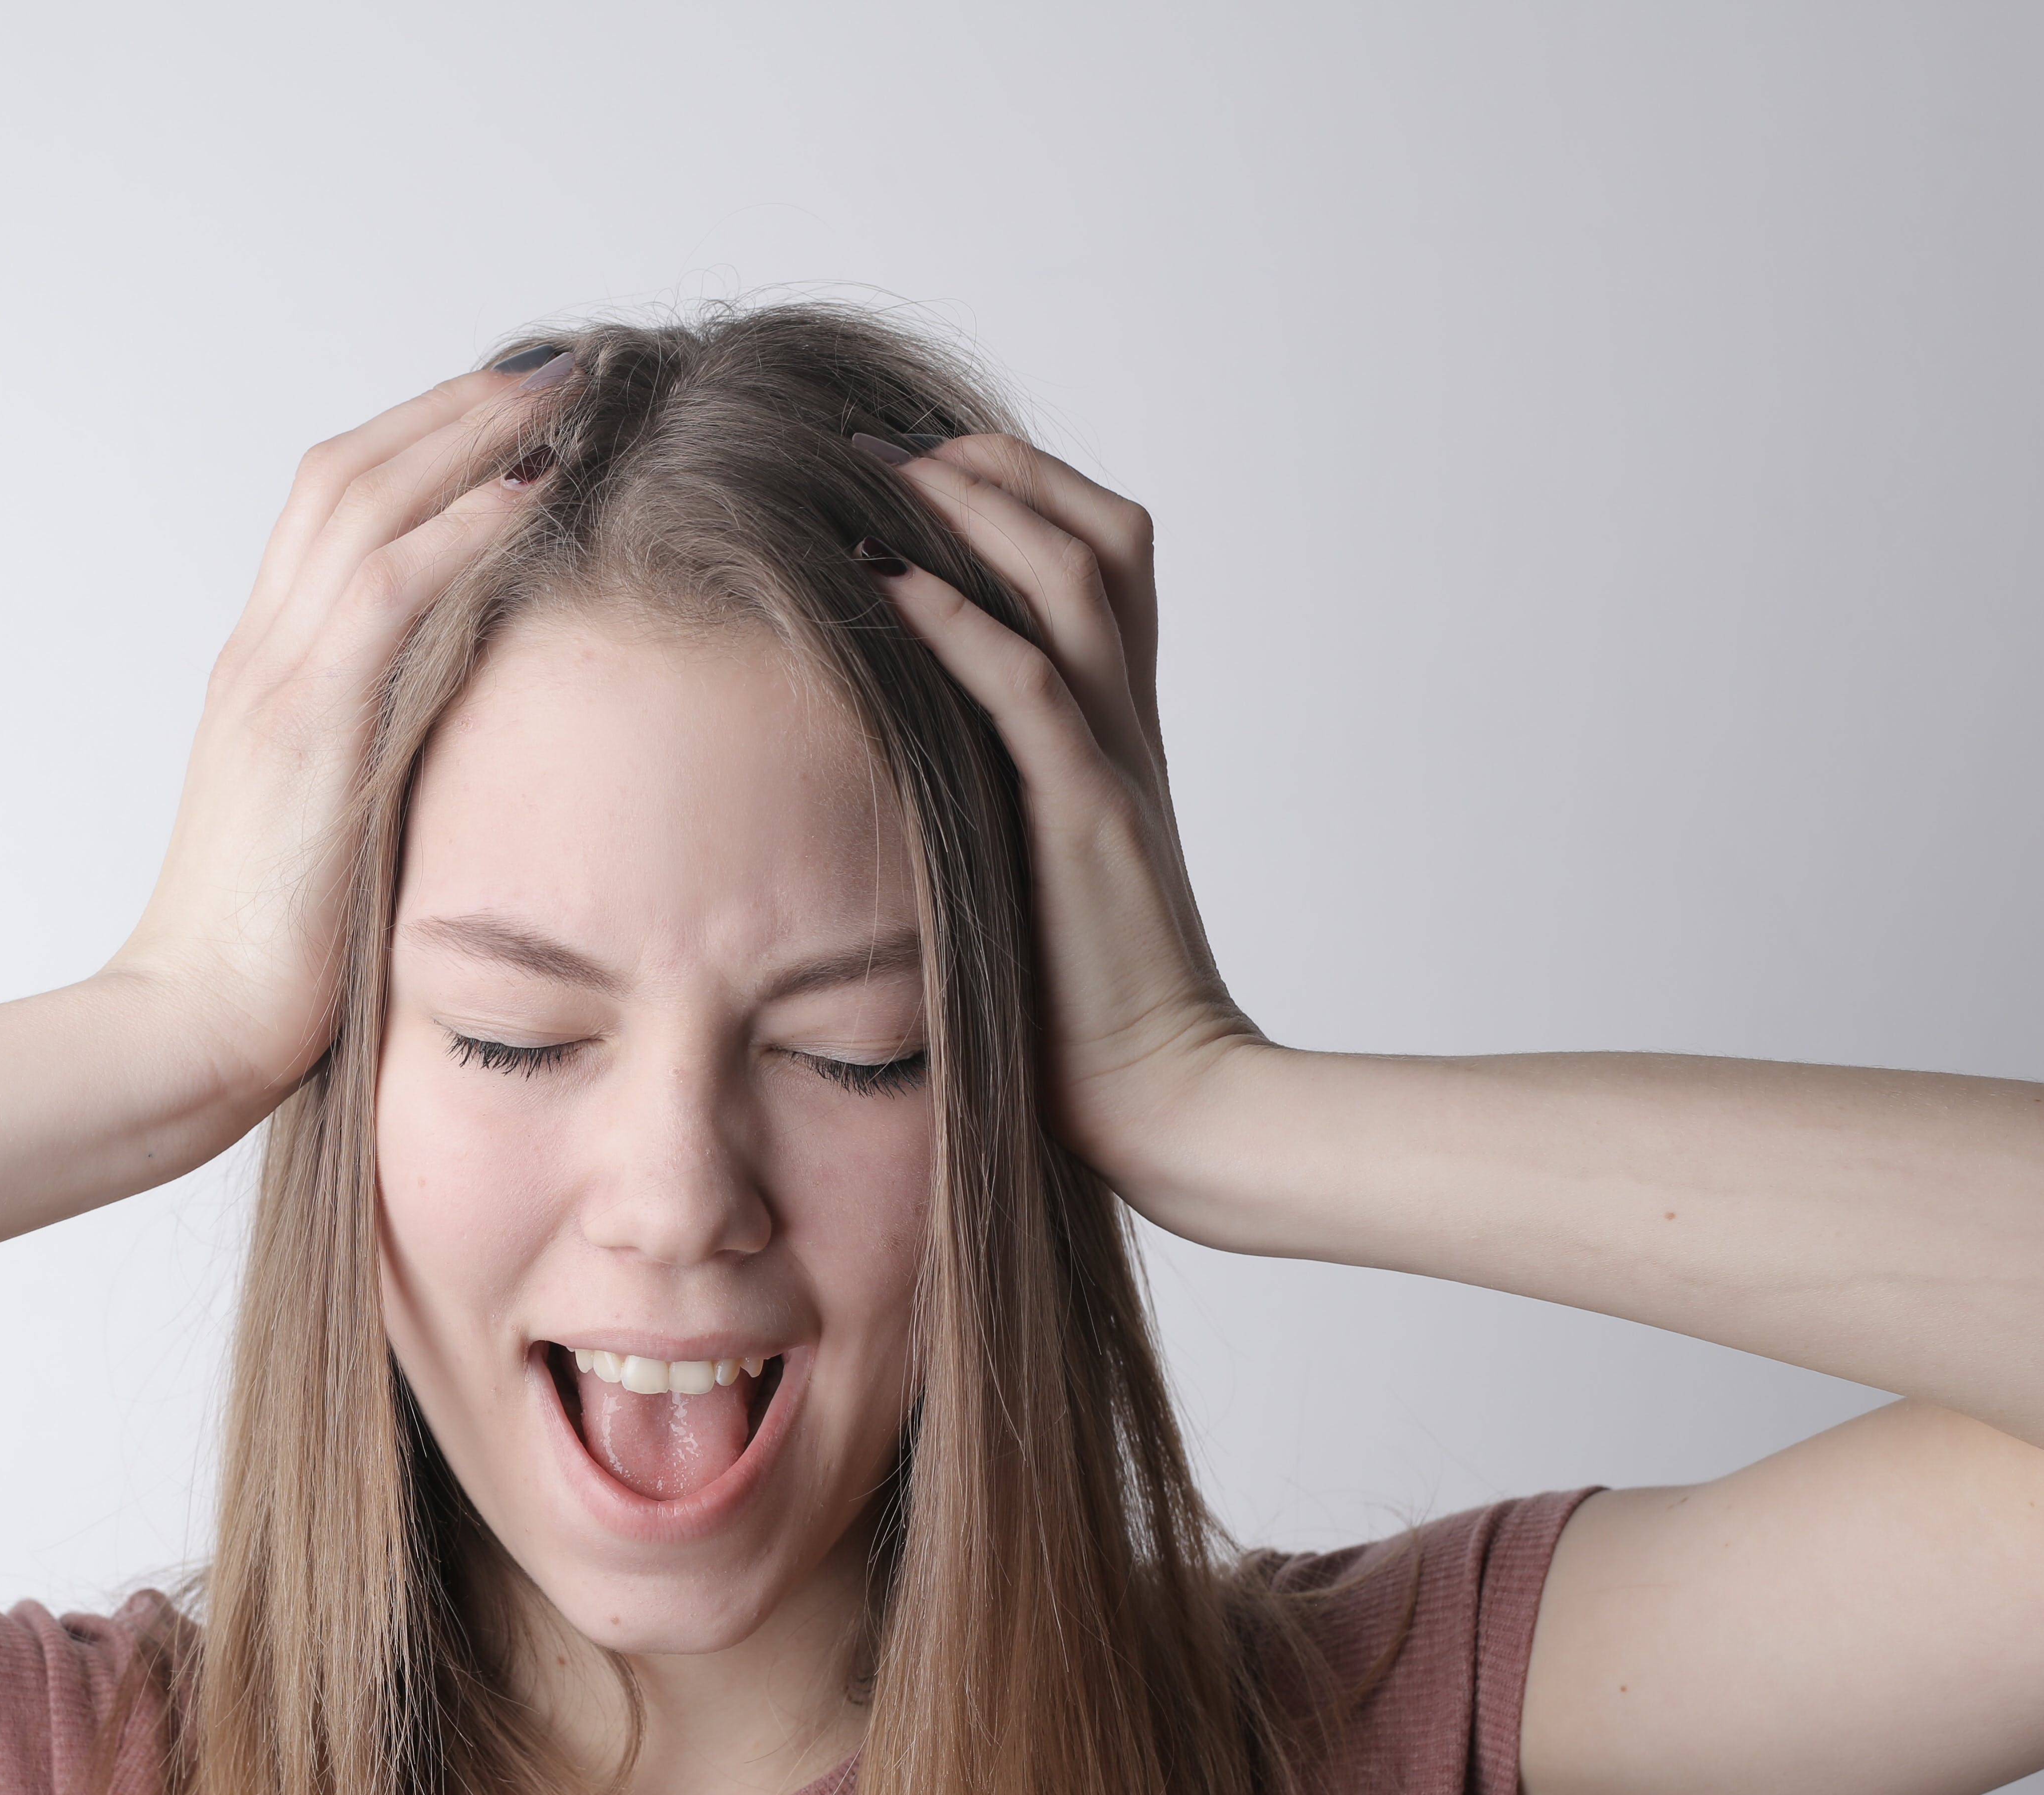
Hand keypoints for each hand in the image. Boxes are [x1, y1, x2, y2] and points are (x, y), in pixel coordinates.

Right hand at [103, 359, 569, 1111]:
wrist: (189, 1028)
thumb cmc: (269, 965)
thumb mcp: (333, 836)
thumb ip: (376, 769)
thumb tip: (459, 749)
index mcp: (263, 678)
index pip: (333, 515)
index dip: (420, 446)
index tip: (509, 413)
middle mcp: (260, 656)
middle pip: (349, 475)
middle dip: (453, 409)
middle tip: (553, 365)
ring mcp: (275, 683)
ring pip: (366, 501)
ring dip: (468, 435)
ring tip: (562, 391)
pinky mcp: (305, 728)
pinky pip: (390, 588)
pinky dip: (461, 525)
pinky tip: (535, 488)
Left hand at [856, 435, 1260, 1203]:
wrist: (1162, 1094)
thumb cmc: (1084, 1002)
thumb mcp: (1037, 862)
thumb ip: (1001, 794)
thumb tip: (904, 750)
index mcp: (1124, 730)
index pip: (1107, 558)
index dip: (1027, 492)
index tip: (925, 471)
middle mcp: (1130, 724)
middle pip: (1103, 534)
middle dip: (998, 472)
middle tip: (889, 450)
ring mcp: (1115, 762)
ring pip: (1073, 578)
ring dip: (975, 513)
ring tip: (881, 481)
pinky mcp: (1086, 815)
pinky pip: (1024, 685)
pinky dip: (954, 620)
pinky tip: (885, 582)